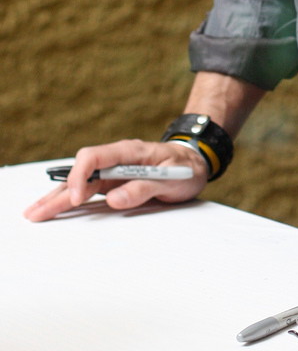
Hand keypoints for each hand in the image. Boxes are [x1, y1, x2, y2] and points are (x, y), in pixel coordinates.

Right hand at [23, 138, 208, 221]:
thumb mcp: (171, 178)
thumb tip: (114, 199)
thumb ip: (143, 187)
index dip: (80, 177)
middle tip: (37, 212)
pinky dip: (71, 200)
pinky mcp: (115, 182)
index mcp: (129, 151)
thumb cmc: (185, 168)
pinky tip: (56, 207)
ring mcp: (114, 171)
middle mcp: (116, 159)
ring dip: (58, 197)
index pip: (94, 157)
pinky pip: (89, 190)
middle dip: (58, 192)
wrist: (195, 162)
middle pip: (80, 172)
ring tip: (36, 213)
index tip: (77, 199)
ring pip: (80, 183)